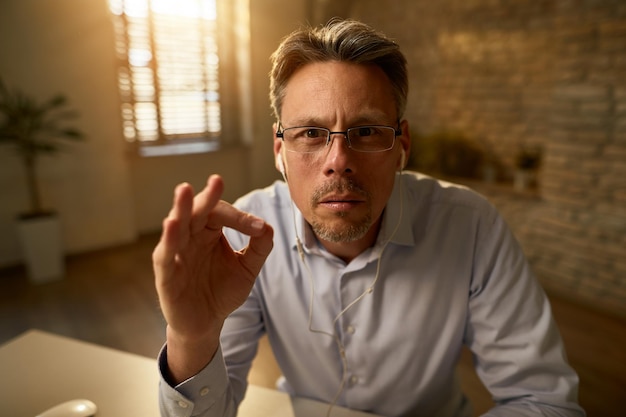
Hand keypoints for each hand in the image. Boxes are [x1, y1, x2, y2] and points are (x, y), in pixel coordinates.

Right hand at [152, 175, 272, 381]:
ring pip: (176, 227)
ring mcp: (176, 255)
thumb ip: (259, 248)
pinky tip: (172, 224)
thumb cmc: (222, 291)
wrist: (207, 324)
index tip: (258, 228)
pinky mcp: (166, 276)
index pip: (221, 214)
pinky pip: (164, 255)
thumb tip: (267, 226)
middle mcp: (190, 238)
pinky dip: (168, 240)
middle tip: (216, 181)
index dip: (240, 218)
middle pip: (196, 212)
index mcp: (208, 233)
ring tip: (184, 190)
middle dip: (205, 197)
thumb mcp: (247, 268)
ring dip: (180, 209)